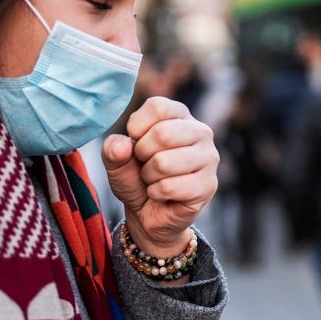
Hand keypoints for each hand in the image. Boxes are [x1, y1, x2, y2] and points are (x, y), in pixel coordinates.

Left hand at [102, 96, 218, 256]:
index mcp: (180, 115)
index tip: (135, 143)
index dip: (137, 128)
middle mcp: (200, 132)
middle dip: (142, 155)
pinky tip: (163, 194)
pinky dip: (156, 193)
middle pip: (162, 133)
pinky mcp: (208, 185)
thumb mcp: (116, 160)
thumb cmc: (135, 178)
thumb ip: (112, 149)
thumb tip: (123, 145)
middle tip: (145, 165)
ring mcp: (208, 158)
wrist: (148, 212)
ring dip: (149, 176)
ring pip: (164, 163)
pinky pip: (169, 187)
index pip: (158, 107)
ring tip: (154, 179)